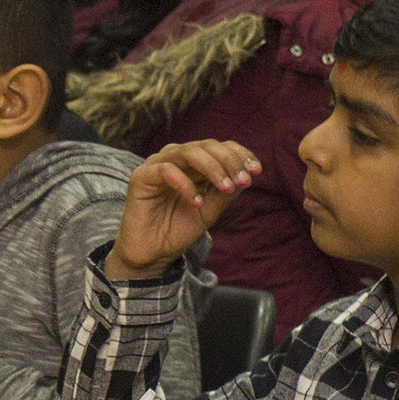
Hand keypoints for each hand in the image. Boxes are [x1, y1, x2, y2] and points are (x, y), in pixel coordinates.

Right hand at [107, 141, 259, 278]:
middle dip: (229, 161)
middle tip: (244, 180)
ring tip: (226, 187)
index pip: (219, 147)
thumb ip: (225, 191)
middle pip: (206, 145)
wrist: (152, 254)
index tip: (257, 171)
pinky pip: (165, 170)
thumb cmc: (179, 229)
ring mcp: (158, 165)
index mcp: (194, 163)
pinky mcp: (141, 176)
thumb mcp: (211, 210)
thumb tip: (248, 174)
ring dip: (212, 168)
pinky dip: (185, 184)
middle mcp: (176, 159)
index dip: (240, 154)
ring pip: (188, 152)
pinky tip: (196, 202)